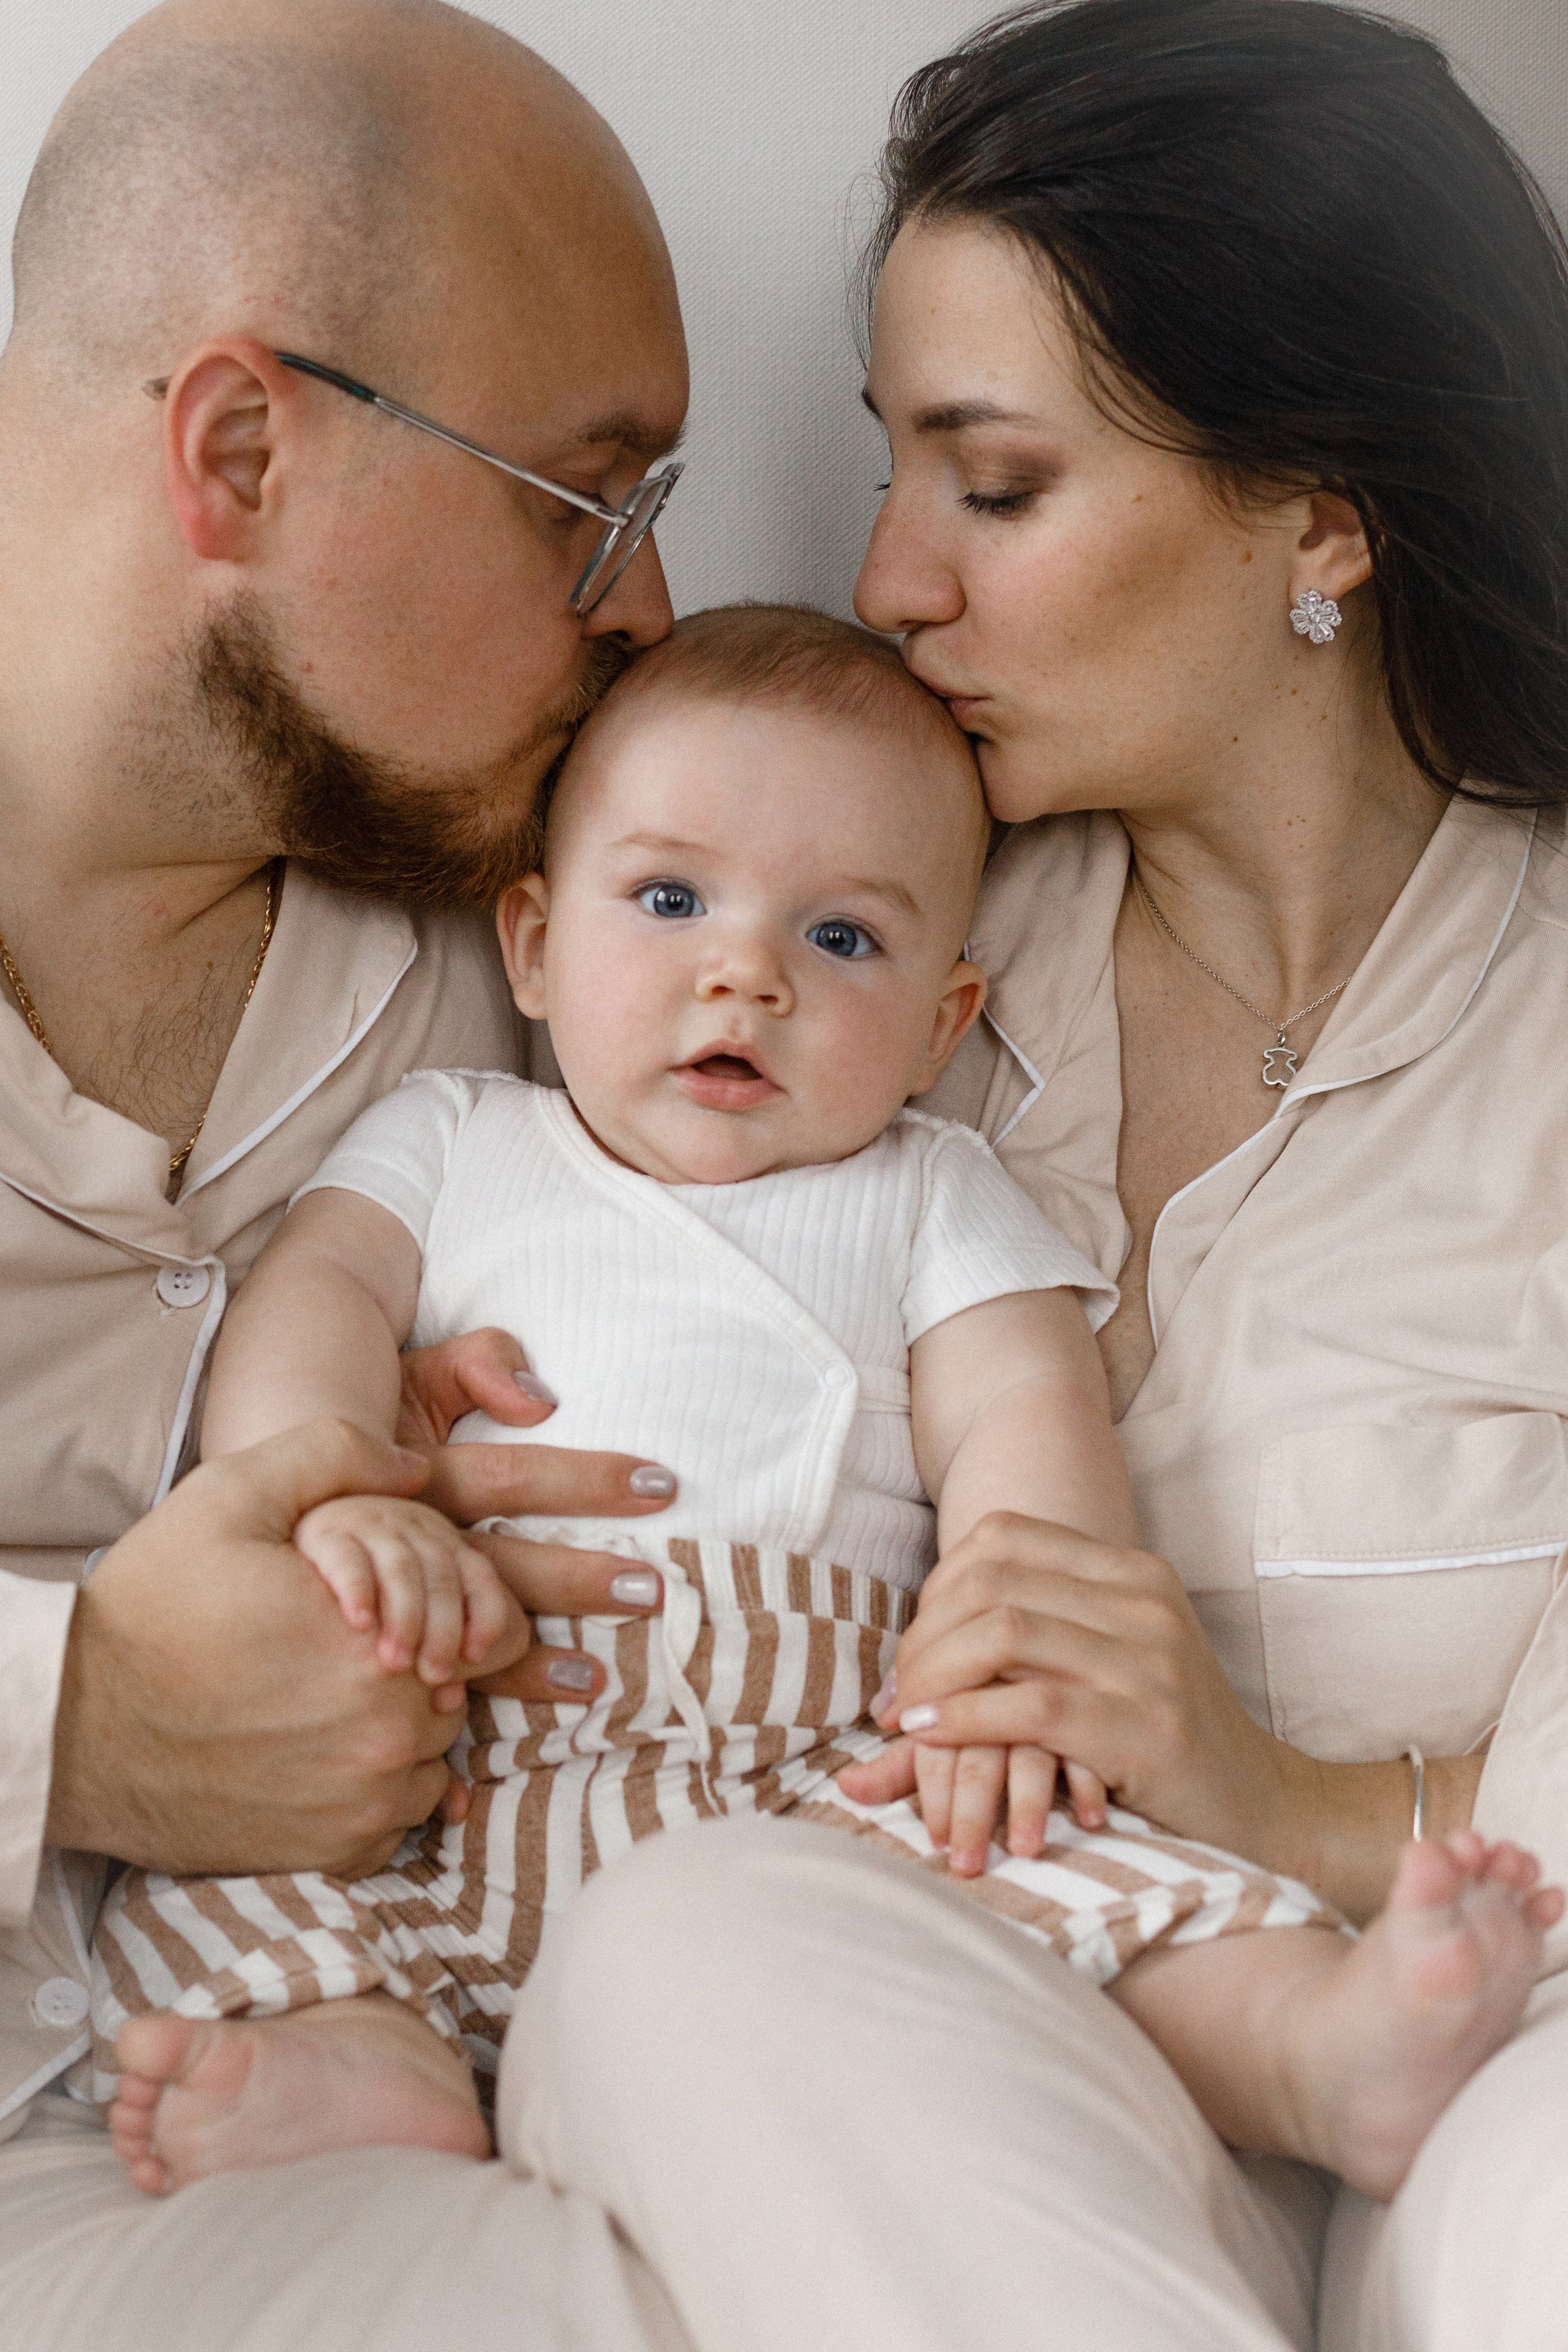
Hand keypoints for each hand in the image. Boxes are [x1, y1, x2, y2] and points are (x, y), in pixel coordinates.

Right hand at [46, 1421, 534, 1880]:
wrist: (75, 1725)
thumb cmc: (152, 1608)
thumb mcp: (233, 1494)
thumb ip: (336, 1454)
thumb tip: (416, 1464)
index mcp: (379, 1644)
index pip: (468, 1627)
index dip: (429, 1613)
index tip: (371, 1613)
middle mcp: (384, 1733)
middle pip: (452, 1697)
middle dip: (414, 1673)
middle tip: (340, 1657)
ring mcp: (359, 1804)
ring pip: (430, 1766)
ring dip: (398, 1738)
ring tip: (326, 1708)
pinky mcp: (327, 1854)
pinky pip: (393, 1830)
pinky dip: (372, 1800)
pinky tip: (318, 1761)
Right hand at [295, 1492, 511, 1684]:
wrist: (288, 1548)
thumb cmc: (359, 1597)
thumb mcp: (410, 1610)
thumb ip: (433, 1647)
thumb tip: (447, 1702)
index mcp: (440, 1543)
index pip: (480, 1576)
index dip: (487, 1615)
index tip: (475, 1657)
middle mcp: (411, 1528)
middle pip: (443, 1577)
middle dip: (443, 1630)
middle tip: (433, 1676)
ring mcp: (369, 1525)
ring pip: (402, 1568)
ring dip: (405, 1617)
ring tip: (397, 1663)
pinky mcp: (324, 1534)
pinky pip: (349, 1559)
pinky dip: (359, 1590)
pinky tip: (359, 1624)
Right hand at [397, 1327, 676, 1704]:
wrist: (270, 1496)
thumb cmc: (365, 1429)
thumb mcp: (414, 1376)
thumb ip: (476, 1363)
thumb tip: (541, 1402)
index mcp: (422, 1476)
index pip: (515, 1475)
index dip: (587, 1479)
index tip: (661, 1484)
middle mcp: (404, 1543)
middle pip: (502, 1567)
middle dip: (578, 1581)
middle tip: (653, 1590)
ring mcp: (382, 1601)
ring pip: (462, 1638)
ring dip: (529, 1664)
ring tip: (597, 1680)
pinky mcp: (362, 1651)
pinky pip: (418, 1688)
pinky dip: (454, 1719)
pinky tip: (492, 1737)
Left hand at [839, 1513, 1284, 1867]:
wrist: (1263, 1810)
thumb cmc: (1163, 1742)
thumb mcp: (1104, 1671)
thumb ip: (1023, 1650)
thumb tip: (902, 1663)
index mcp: (1131, 1572)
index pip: (1002, 1539)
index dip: (936, 1588)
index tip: (912, 1650)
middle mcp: (1143, 1601)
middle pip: (991, 1583)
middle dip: (923, 1638)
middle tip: (894, 1696)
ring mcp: (1150, 1661)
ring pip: (1002, 1634)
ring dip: (931, 1676)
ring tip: (903, 1719)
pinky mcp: (1147, 1727)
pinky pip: (1029, 1707)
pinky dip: (963, 1719)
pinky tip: (930, 1736)